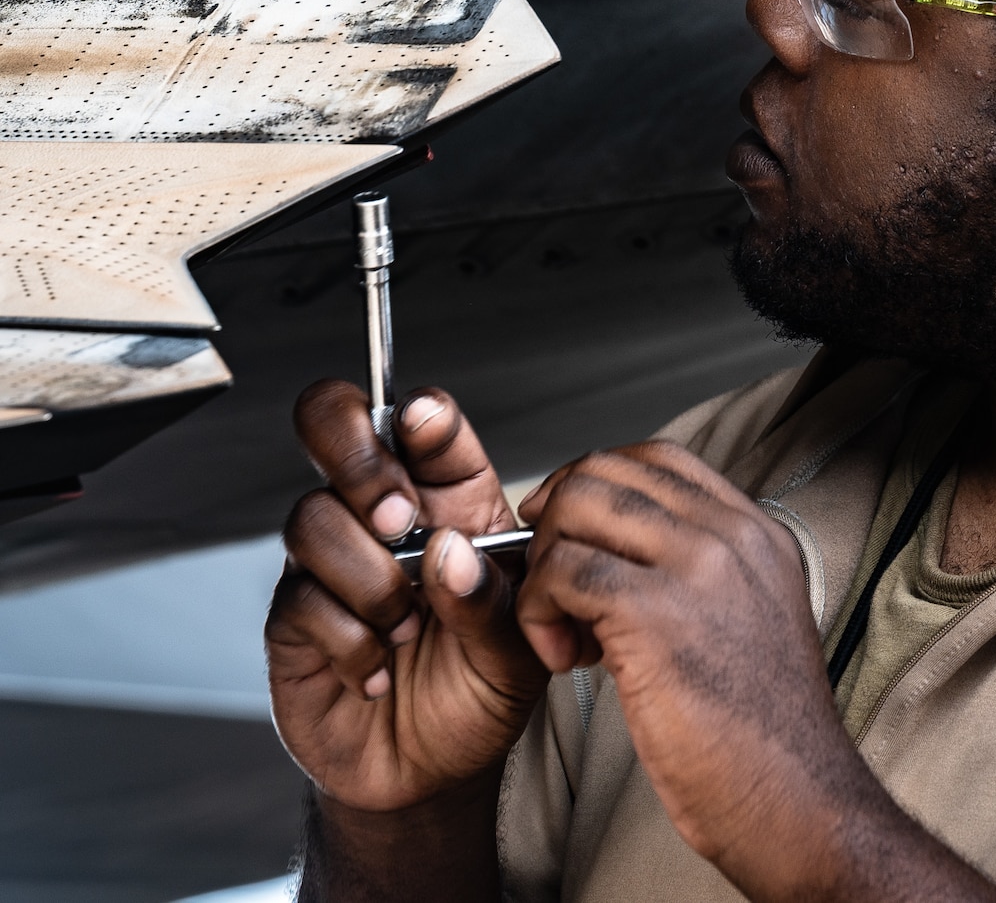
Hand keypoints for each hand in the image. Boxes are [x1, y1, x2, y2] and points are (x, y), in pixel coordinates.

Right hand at [267, 381, 548, 813]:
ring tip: (407, 628)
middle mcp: (384, 518)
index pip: (422, 422)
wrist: (437, 765)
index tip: (427, 425)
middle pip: (334, 428)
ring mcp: (333, 560)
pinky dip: (350, 640)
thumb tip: (449, 551)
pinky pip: (300, 597)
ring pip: (313, 518)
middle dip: (361, 463)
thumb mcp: (519, 642)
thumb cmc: (481, 684)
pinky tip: (380, 668)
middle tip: (402, 521)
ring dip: (369, 579)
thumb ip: (492, 595)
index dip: (419, 411)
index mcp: (451, 499)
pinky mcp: (294, 615)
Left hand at [514, 441, 881, 893]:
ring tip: (560, 633)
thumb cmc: (763, 737)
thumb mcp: (751, 625)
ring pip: (577, 510)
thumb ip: (703, 577)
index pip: (659, 459)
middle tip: (549, 586)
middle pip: (606, 471)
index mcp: (757, 534)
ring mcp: (699, 567)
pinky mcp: (658, 614)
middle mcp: (733, 536)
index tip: (568, 535)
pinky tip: (563, 659)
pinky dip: (539, 613)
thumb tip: (618, 560)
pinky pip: (563, 573)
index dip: (595, 484)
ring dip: (542, 569)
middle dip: (554, 523)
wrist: (798, 801)